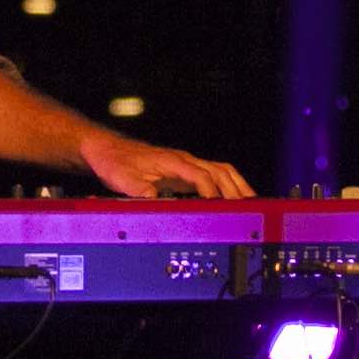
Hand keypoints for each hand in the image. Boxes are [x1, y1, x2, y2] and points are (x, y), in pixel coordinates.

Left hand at [77, 130, 250, 202]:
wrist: (106, 150)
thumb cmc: (115, 162)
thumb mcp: (124, 181)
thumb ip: (142, 192)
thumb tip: (156, 202)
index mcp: (173, 161)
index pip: (203, 177)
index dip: (213, 193)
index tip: (221, 208)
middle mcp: (184, 160)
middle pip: (220, 171)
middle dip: (236, 189)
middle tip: (251, 207)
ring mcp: (185, 164)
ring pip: (220, 170)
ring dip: (237, 185)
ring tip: (252, 201)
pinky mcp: (182, 170)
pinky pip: (212, 174)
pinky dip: (226, 184)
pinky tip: (230, 197)